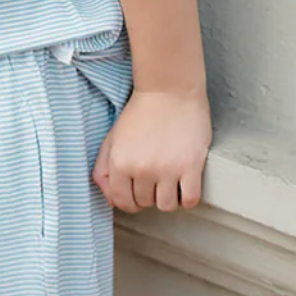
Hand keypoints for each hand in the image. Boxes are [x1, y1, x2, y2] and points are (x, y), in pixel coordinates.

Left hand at [92, 89, 210, 213]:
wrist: (169, 90)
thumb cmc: (142, 111)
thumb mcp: (113, 138)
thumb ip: (104, 169)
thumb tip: (109, 199)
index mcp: (120, 163)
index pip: (122, 201)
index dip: (130, 202)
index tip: (138, 196)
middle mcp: (142, 169)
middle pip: (145, 203)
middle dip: (149, 195)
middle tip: (155, 179)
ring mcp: (168, 169)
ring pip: (166, 206)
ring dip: (168, 198)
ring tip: (170, 183)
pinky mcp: (191, 166)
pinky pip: (190, 200)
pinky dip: (187, 199)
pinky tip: (185, 186)